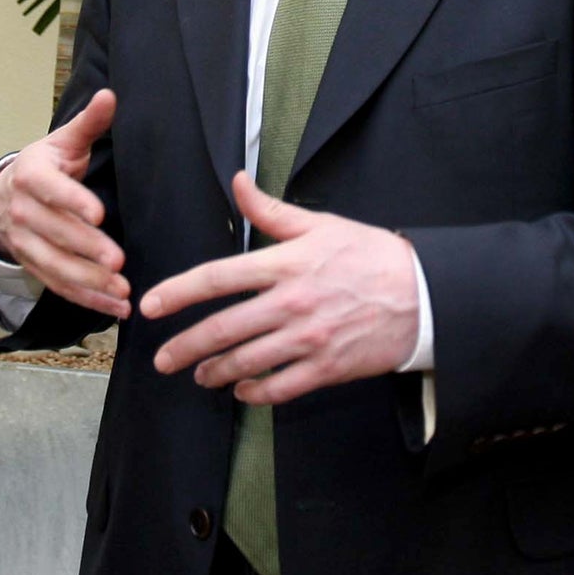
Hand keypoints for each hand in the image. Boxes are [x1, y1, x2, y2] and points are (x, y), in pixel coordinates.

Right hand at [0, 90, 128, 320]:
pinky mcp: (34, 265)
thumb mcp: (65, 141)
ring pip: (56, 266)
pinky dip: (86, 299)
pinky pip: (58, 286)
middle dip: (87, 250)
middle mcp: (23, 212)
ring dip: (88, 281)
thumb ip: (89, 123)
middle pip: (56, 234)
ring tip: (121, 290)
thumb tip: (109, 95)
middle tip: (118, 262)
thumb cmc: (46, 165)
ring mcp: (25, 243)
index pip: (52, 190)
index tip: (99, 214)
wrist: (7, 194)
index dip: (73, 202)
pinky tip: (114, 307)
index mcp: (32, 175)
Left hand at [141, 172, 419, 404]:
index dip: (179, 292)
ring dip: (214, 372)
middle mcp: (292, 303)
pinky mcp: (327, 367)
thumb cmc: (370, 255)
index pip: (219, 277)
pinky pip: (279, 388)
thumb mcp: (321, 225)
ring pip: (246, 363)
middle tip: (162, 359)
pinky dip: (254, 392)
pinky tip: (242, 390)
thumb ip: (271, 211)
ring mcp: (309, 339)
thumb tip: (238, 182)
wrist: (422, 294)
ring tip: (199, 375)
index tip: (151, 305)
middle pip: (224, 329)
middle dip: (185, 347)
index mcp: (287, 264)